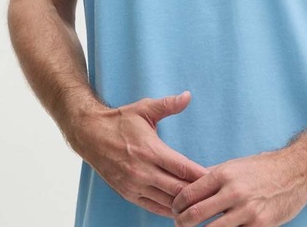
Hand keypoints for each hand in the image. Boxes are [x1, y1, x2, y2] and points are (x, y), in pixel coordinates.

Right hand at [71, 91, 206, 216]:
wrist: (90, 135)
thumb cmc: (120, 121)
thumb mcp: (145, 108)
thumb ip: (168, 104)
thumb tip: (187, 96)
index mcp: (150, 150)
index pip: (182, 168)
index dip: (200, 175)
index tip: (215, 177)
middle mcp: (142, 171)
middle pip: (177, 189)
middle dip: (196, 192)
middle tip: (213, 193)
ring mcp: (134, 185)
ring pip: (166, 202)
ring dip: (183, 203)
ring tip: (200, 203)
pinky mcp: (128, 193)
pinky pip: (152, 207)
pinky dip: (167, 209)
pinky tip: (179, 209)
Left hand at [171, 146, 306, 226]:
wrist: (296, 171)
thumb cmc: (263, 168)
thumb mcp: (235, 165)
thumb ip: (213, 177)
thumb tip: (189, 186)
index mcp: (224, 173)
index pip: (189, 193)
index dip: (177, 205)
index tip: (174, 210)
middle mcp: (233, 191)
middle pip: (195, 214)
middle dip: (181, 223)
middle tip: (179, 225)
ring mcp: (247, 210)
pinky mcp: (259, 225)